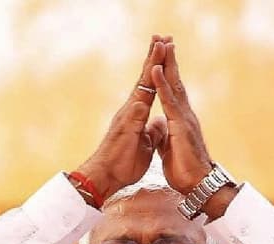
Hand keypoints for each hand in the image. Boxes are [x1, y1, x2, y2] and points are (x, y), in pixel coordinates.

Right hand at [75, 35, 170, 201]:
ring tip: (157, 50)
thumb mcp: (144, 144)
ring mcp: (127, 119)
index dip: (159, 68)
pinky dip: (139, 104)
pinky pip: (133, 116)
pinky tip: (145, 93)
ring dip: (149, 70)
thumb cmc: (124, 162)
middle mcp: (131, 110)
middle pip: (145, 79)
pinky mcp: (125, 131)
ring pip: (140, 90)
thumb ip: (151, 131)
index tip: (166, 49)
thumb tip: (158, 123)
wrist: (107, 176)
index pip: (151, 85)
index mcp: (138, 113)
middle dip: (154, 58)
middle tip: (161, 36)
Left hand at [150, 42, 213, 194]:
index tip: (162, 56)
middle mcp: (183, 115)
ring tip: (162, 45)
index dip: (166, 73)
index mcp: (179, 120)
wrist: (197, 185)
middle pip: (175, 82)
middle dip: (169, 60)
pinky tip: (155, 70)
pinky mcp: (180, 126)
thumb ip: (164, 135)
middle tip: (165, 39)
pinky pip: (168, 101)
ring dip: (167, 64)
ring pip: (173, 86)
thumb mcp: (168, 148)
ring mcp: (183, 118)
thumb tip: (159, 128)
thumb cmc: (185, 170)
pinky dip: (161, 84)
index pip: (171, 92)